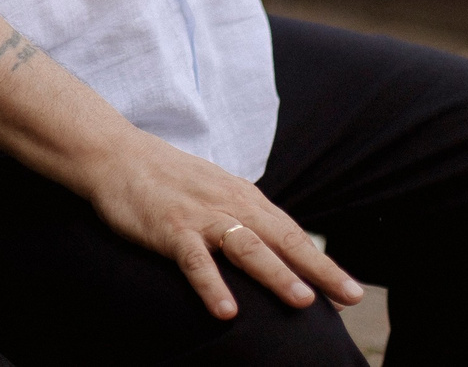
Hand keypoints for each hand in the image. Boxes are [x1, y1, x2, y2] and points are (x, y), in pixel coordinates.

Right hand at [82, 128, 364, 320]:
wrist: (117, 155)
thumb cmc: (168, 179)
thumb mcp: (215, 193)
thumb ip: (243, 218)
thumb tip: (274, 249)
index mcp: (244, 198)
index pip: (291, 233)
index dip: (322, 262)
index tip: (351, 291)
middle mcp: (230, 205)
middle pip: (282, 239)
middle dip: (319, 268)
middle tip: (350, 295)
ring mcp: (201, 217)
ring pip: (247, 247)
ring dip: (276, 274)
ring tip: (302, 301)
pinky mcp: (170, 229)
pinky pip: (195, 261)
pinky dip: (212, 285)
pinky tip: (227, 312)